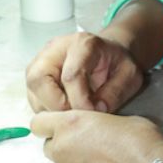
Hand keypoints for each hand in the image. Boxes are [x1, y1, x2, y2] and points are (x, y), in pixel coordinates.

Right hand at [25, 29, 143, 112]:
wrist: (106, 53)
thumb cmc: (116, 63)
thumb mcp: (130, 75)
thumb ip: (116, 91)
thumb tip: (96, 109)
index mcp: (81, 44)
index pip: (71, 75)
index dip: (81, 101)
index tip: (94, 113)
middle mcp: (54, 50)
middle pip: (39, 80)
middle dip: (56, 106)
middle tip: (77, 117)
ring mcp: (40, 61)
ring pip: (32, 91)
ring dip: (51, 110)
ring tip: (75, 114)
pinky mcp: (35, 75)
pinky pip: (33, 98)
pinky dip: (48, 110)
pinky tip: (67, 110)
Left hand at [31, 109, 162, 162]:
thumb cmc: (143, 143)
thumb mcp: (121, 119)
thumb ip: (97, 124)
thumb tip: (97, 130)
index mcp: (69, 124)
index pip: (37, 123)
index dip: (48, 126)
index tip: (61, 129)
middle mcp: (61, 149)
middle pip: (48, 147)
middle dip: (62, 147)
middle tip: (86, 149)